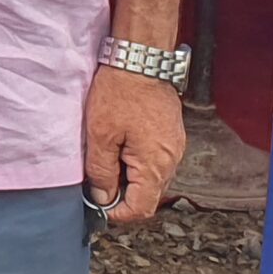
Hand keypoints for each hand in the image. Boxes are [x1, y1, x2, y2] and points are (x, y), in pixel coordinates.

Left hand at [82, 64, 185, 223]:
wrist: (140, 60)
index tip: (99, 207)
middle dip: (123, 195)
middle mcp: (171, 160)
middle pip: (149, 195)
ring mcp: (174, 147)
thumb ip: (101, 171)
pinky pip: (156, 160)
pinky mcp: (171, 135)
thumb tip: (103, 198)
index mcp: (155, 165)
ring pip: (152, 178)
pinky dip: (138, 162)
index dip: (119, 213)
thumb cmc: (119, 93)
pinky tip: (120, 147)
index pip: (142, 208)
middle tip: (98, 183)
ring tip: (106, 161)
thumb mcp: (100, 134)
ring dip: (130, 178)